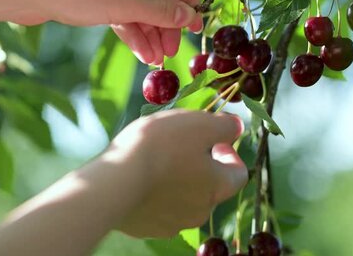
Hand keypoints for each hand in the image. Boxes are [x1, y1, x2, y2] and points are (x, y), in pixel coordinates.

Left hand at [26, 0, 202, 64]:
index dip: (189, 4)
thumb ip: (160, 12)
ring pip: (143, 5)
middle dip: (165, 25)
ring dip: (150, 33)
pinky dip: (133, 30)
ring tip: (156, 61)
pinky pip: (126, 10)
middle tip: (172, 54)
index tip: (198, 30)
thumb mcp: (122, 4)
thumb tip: (190, 18)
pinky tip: (142, 54)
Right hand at [108, 110, 247, 237]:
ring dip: (178, 181)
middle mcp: (201, 211)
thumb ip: (225, 126)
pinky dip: (156, 194)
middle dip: (201, 166)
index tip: (214, 140)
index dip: (230, 154)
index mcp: (217, 187)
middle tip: (182, 146)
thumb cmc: (161, 146)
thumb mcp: (199, 124)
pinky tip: (140, 179)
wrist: (113, 182)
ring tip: (158, 161)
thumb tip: (237, 127)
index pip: (238, 174)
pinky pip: (159, 209)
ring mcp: (173, 224)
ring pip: (185, 199)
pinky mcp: (147, 228)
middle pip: (210, 187)